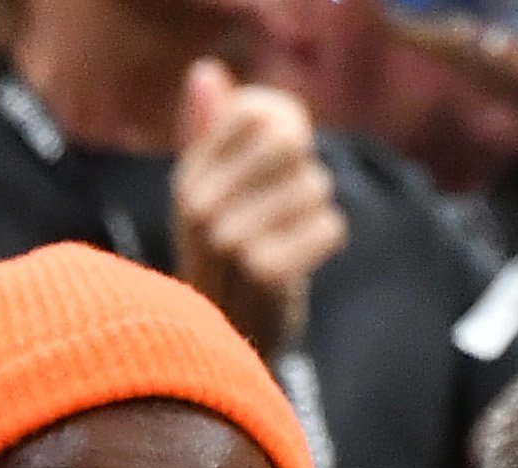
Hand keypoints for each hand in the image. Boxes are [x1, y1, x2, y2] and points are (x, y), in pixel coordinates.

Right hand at [172, 57, 346, 357]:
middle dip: (304, 171)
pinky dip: (325, 241)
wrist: (227, 345)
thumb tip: (207, 73)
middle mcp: (200, 210)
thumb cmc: (223, 263)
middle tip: (290, 208)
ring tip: (291, 240)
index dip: (284, 127)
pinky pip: (330, 226)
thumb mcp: (206, 196)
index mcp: (186, 182)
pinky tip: (302, 264)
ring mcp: (231, 243)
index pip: (255, 113)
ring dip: (316, 211)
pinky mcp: (268, 274)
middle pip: (290, 144)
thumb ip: (208, 132)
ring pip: (315, 185)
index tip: (279, 164)